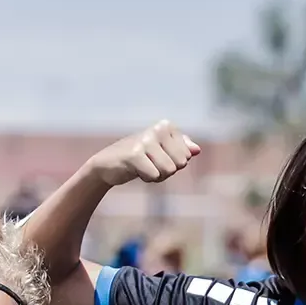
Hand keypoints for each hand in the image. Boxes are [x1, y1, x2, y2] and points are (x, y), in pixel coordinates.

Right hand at [86, 120, 200, 187]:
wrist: (108, 163)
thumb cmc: (139, 156)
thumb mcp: (162, 150)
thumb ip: (181, 148)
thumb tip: (197, 150)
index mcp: (167, 126)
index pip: (186, 157)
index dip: (173, 163)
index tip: (158, 157)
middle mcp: (157, 129)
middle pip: (180, 164)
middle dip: (166, 171)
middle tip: (150, 163)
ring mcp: (146, 140)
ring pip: (169, 171)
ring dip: (156, 175)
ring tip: (143, 166)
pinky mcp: (134, 154)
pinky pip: (154, 176)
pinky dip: (146, 178)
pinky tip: (135, 170)